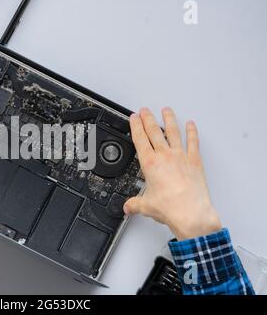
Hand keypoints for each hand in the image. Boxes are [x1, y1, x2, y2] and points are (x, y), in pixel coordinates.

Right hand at [124, 107, 221, 239]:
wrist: (191, 213)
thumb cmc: (170, 207)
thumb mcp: (146, 206)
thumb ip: (135, 204)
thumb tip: (129, 207)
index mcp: (150, 164)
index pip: (140, 139)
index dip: (135, 126)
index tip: (134, 118)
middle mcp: (165, 156)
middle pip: (154, 131)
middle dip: (148, 119)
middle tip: (145, 110)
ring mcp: (181, 157)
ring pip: (173, 132)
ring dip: (169, 119)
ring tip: (166, 110)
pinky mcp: (194, 161)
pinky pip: (193, 142)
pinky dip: (192, 132)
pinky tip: (191, 125)